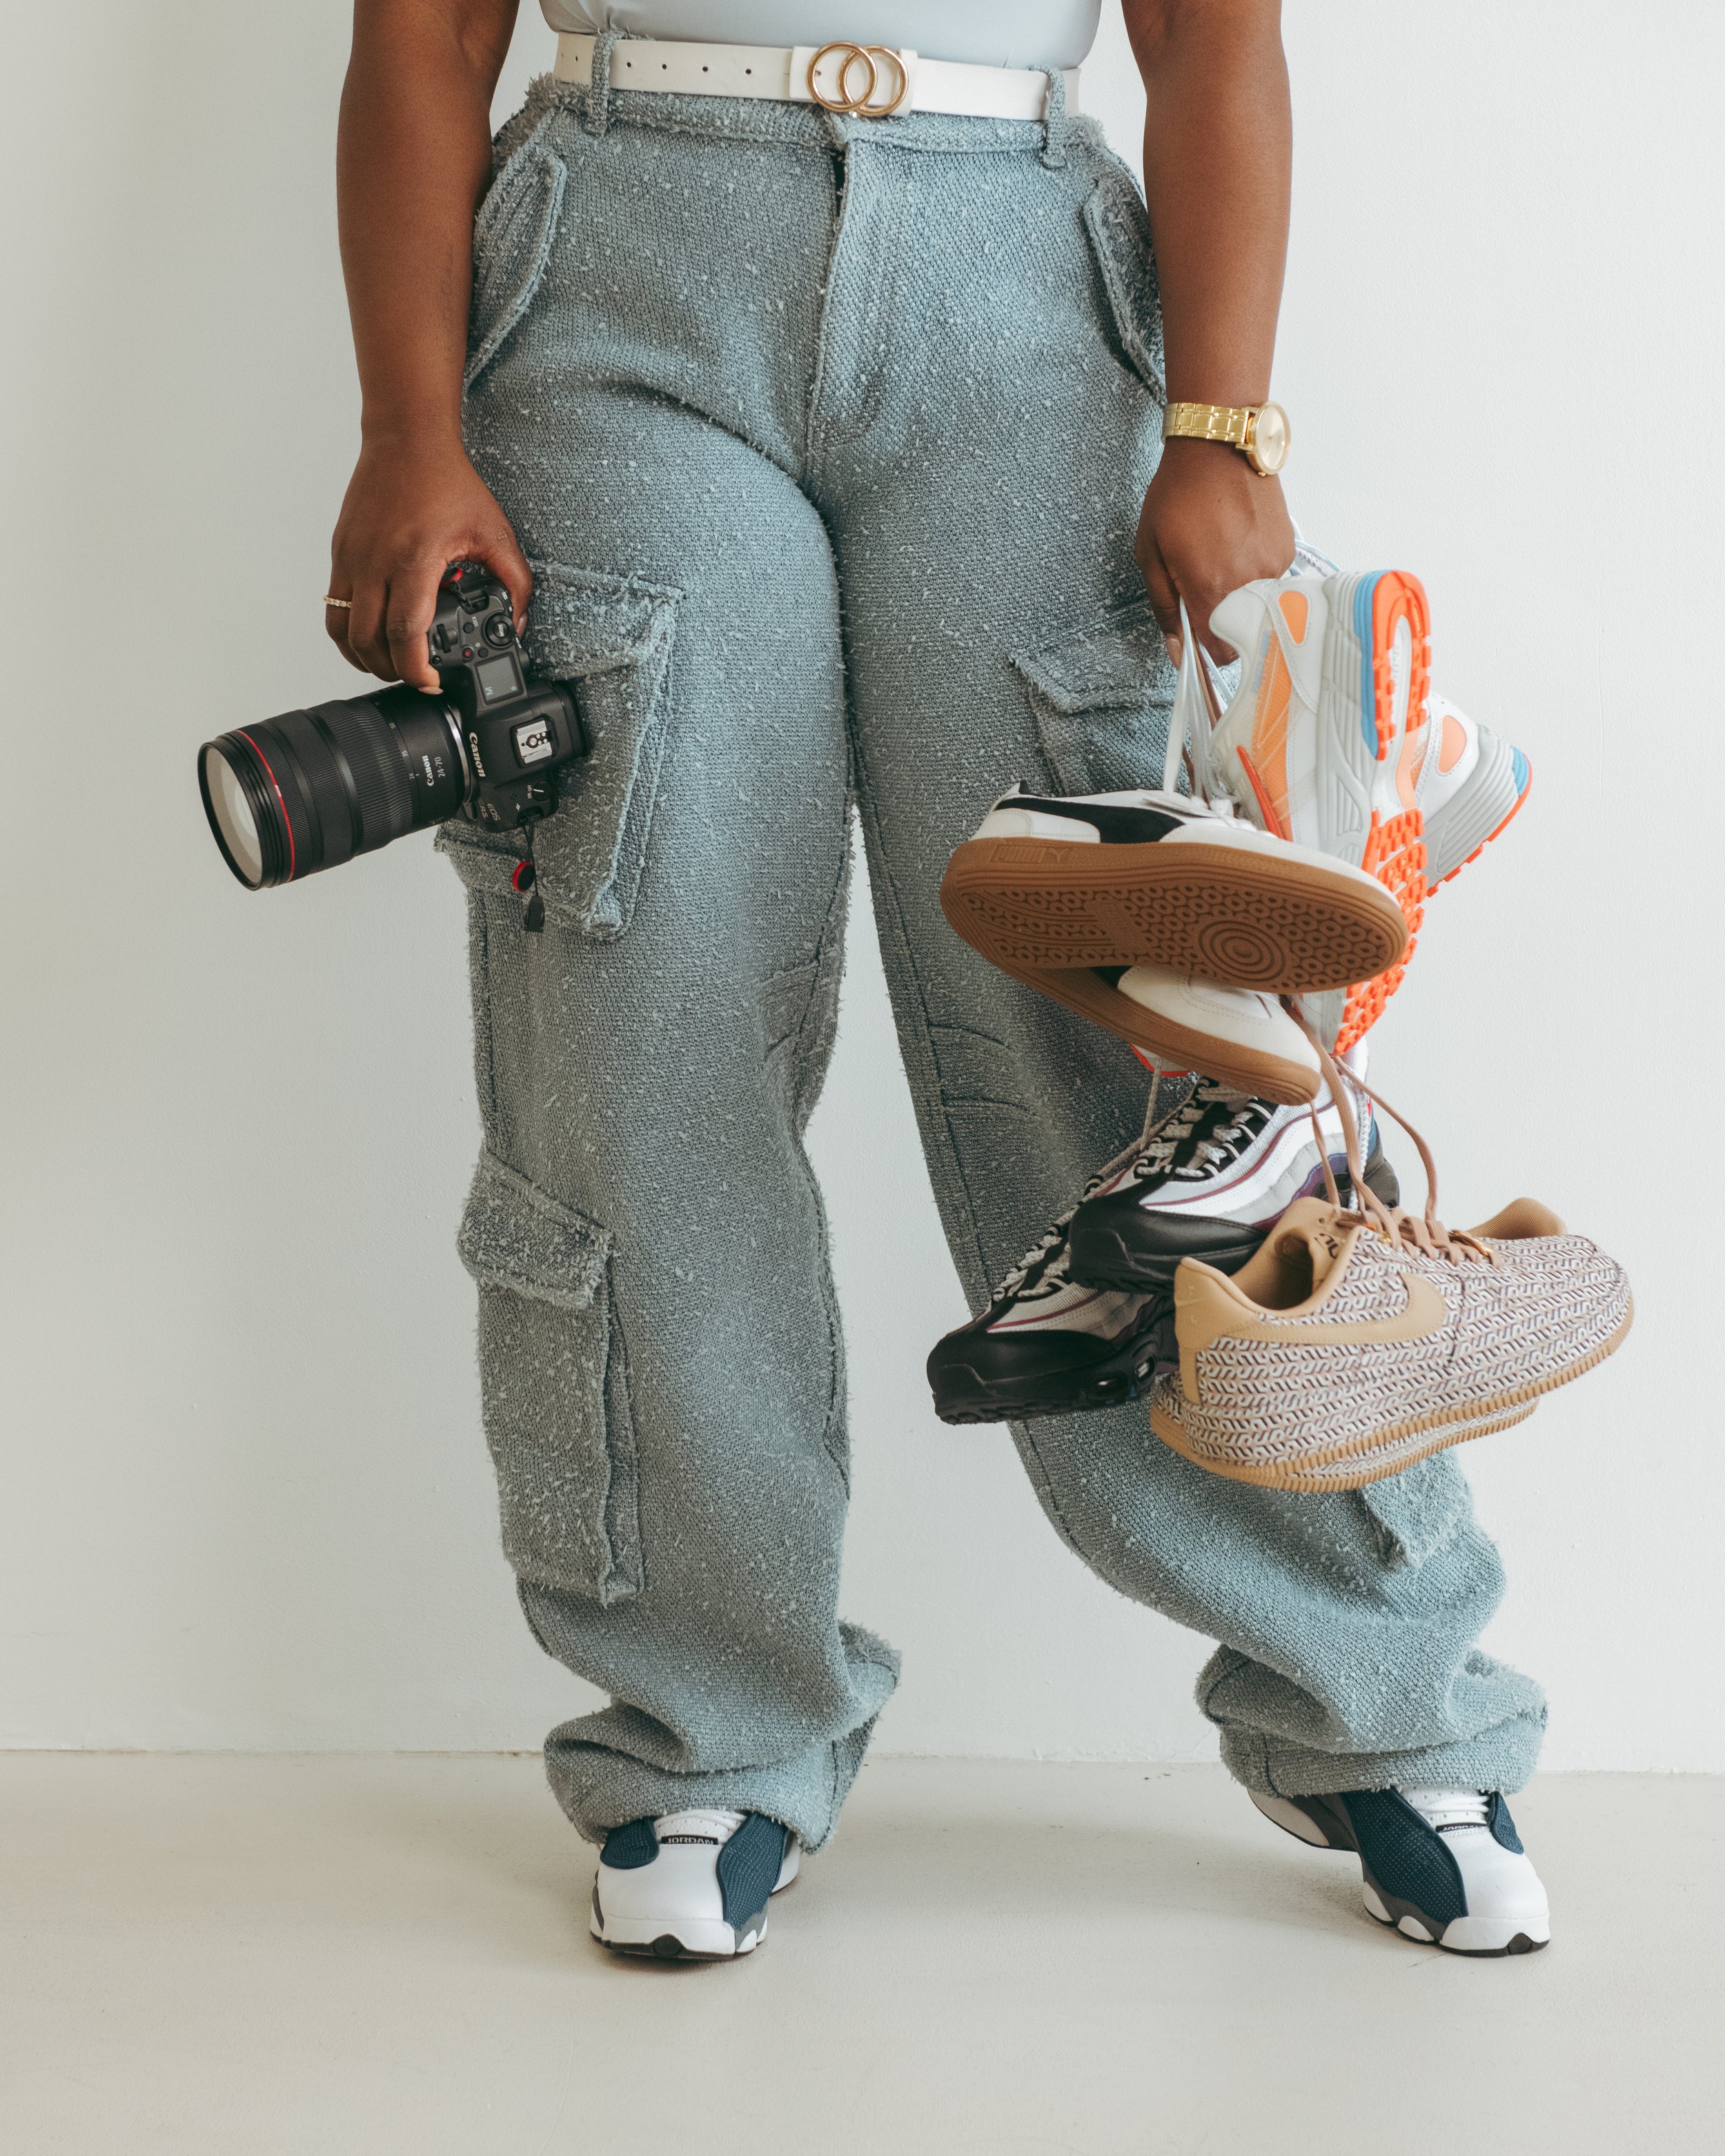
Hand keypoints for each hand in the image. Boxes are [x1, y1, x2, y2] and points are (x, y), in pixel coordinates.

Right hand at [325, 432, 532, 689]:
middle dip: (392, 671)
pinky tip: (370, 638)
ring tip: (391, 664)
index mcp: (414, 559)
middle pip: (368, 642)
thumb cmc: (447, 481)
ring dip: (363, 658)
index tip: (431, 682)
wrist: (406, 439)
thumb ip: (516, 582)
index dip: (416, 669)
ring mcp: (351, 558)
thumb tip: (520, 623)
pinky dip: (349, 633)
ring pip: (342, 631)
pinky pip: (333, 607)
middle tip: (415, 677)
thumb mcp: (494, 533)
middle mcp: (375, 561)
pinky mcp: (340, 553)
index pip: (404, 633)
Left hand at [1135, 438, 1295, 665]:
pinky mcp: (1287, 549)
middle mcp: (1250, 583)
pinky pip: (1270, 579)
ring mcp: (1274, 565)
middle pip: (1243, 634)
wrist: (1218, 444)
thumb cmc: (1177, 495)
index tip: (1197, 636)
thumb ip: (1164, 607)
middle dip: (1222, 623)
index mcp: (1212, 589)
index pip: (1221, 653)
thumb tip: (1177, 652)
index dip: (1207, 650)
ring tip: (1219, 556)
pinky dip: (1253, 572)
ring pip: (1257, 607)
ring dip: (1238, 595)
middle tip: (1203, 588)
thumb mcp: (1151, 553)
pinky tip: (1236, 542)